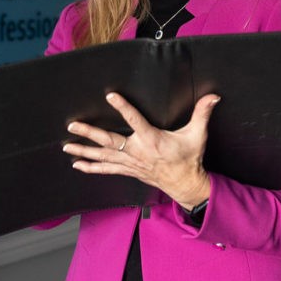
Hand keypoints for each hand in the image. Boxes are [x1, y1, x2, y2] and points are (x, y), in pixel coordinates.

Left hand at [64, 91, 218, 210]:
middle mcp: (137, 152)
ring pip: (103, 156)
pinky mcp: (128, 170)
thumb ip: (202, 114)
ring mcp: (130, 163)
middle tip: (73, 125)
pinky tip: (77, 164)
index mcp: (152, 140)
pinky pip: (106, 169)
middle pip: (109, 141)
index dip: (123, 107)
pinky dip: (91, 167)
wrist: (185, 184)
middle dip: (89, 133)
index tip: (110, 96)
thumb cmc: (189, 158)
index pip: (135, 120)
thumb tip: (214, 96)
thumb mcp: (197, 135)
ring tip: (67, 145)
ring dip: (84, 150)